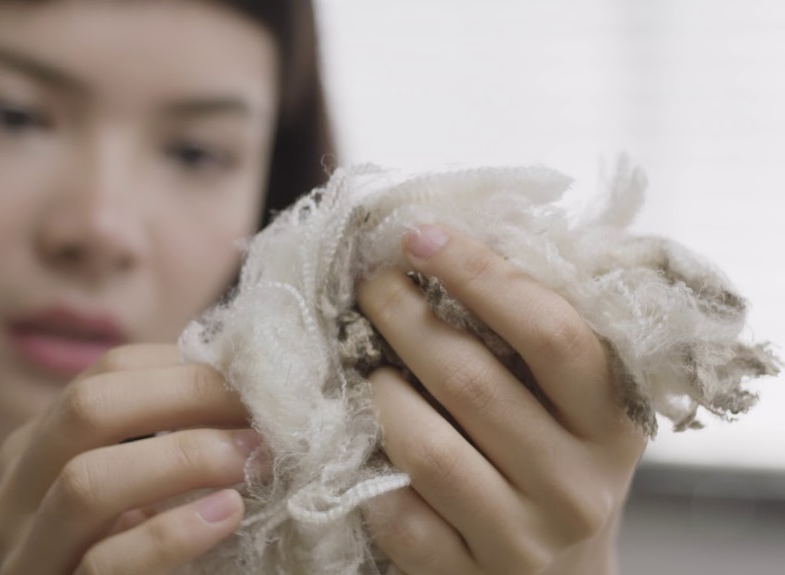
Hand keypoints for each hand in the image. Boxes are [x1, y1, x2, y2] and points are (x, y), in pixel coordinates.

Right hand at [0, 344, 255, 574]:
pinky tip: (227, 512)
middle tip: (260, 410)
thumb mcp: (143, 484)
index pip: (108, 373)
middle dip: (186, 397)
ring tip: (253, 457)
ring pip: (85, 482)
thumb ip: (169, 434)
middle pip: (87, 410)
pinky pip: (107, 563)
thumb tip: (245, 379)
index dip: (185, 366)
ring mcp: (27, 555)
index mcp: (39, 448)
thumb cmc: (142, 548)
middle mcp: (14, 495)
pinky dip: (172, 533)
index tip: (251, 378)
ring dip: (184, 458)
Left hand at [357, 225, 646, 574]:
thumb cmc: (558, 466)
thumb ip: (537, 339)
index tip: (420, 235)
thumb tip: (448, 246)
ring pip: (430, 450)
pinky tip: (362, 439)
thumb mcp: (575, 407)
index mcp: (613, 420)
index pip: (550, 332)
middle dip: (407, 320)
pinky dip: (370, 469)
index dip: (479, 274)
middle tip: (371, 286)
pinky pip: (401, 516)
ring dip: (381, 395)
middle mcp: (577, 484)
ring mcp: (523, 538)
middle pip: (475, 383)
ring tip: (366, 368)